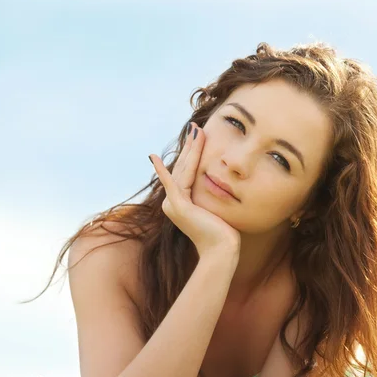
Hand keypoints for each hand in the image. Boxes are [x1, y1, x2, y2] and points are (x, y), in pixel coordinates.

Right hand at [149, 122, 240, 256]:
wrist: (221, 250)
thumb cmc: (223, 233)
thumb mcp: (214, 208)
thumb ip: (209, 196)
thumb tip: (217, 185)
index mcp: (179, 202)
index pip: (186, 171)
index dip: (192, 152)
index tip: (198, 135)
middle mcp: (172, 203)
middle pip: (183, 167)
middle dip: (191, 146)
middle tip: (196, 126)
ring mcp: (173, 204)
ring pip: (182, 170)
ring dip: (190, 149)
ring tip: (195, 131)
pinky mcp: (178, 205)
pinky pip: (171, 183)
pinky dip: (162, 171)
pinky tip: (154, 159)